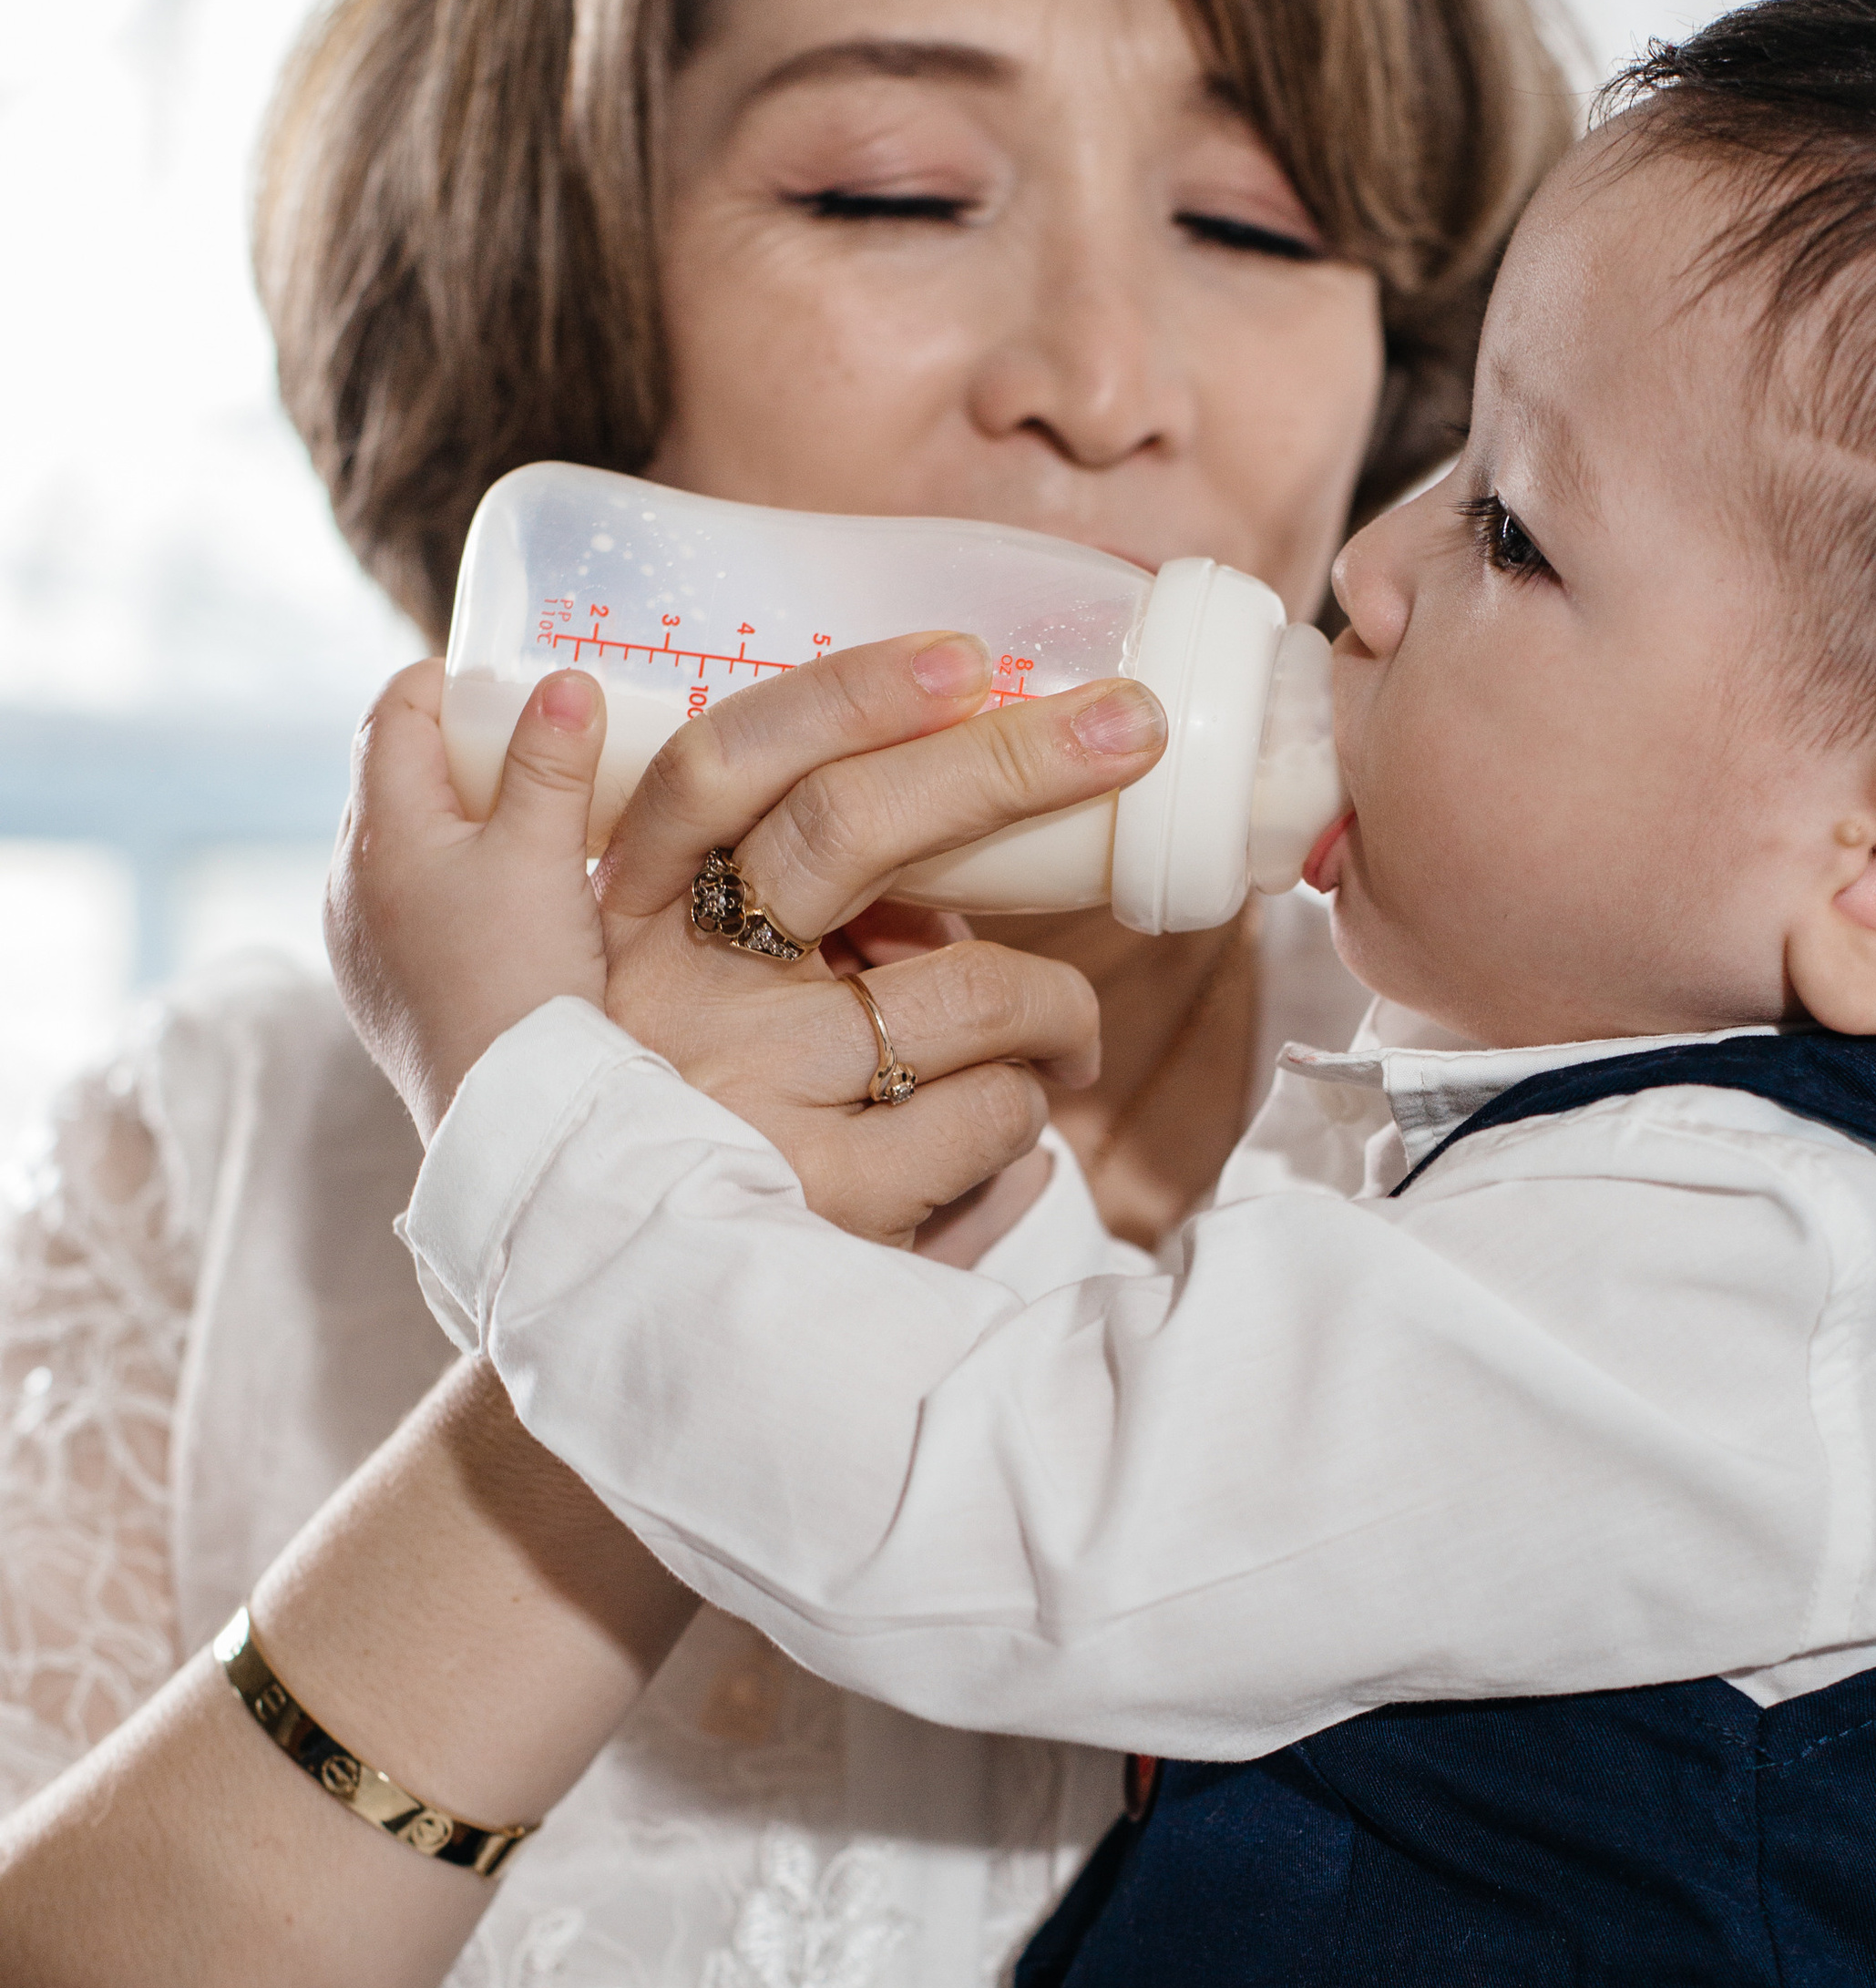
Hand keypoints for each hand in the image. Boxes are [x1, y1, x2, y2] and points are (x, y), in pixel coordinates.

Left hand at [329, 658, 611, 1137]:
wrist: (507, 1111)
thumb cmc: (520, 978)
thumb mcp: (544, 853)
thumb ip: (551, 761)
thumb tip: (565, 681)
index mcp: (379, 830)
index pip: (392, 714)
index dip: (444, 683)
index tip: (501, 682)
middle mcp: (349, 880)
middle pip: (391, 778)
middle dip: (454, 752)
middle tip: (526, 748)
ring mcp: (356, 941)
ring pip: (398, 848)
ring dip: (451, 823)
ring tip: (523, 829)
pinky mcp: (378, 991)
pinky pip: (404, 908)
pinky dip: (447, 884)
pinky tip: (501, 908)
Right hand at [590, 632, 1161, 1244]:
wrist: (654, 1329)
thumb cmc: (715, 1130)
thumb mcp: (714, 1001)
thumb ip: (807, 925)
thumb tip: (959, 887)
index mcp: (634, 914)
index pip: (718, 763)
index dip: (844, 696)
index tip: (966, 658)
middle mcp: (675, 992)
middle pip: (849, 831)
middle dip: (1010, 762)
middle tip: (1128, 730)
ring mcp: (749, 1093)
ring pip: (973, 988)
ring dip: (1054, 1009)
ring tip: (1059, 1044)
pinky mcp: (826, 1196)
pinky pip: (996, 1115)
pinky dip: (1027, 1116)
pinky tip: (1002, 1137)